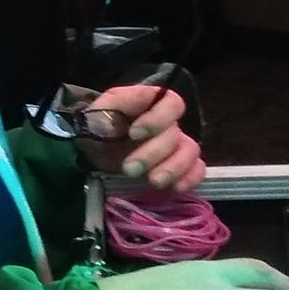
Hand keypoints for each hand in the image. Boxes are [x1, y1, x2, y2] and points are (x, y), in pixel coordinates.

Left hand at [76, 83, 204, 191]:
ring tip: (152, 182)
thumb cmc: (98, 126)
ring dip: (173, 169)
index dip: (157, 119)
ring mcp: (176, 145)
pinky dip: (190, 179)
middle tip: (129, 169)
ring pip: (190, 152)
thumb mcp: (98, 111)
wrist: (92, 150)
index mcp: (152, 103)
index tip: (133, 134)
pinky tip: (174, 188)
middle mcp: (169, 123)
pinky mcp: (179, 167)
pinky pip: (197, 170)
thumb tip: (138, 101)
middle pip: (175, 135)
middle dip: (152, 154)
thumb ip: (115, 104)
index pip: (171, 103)